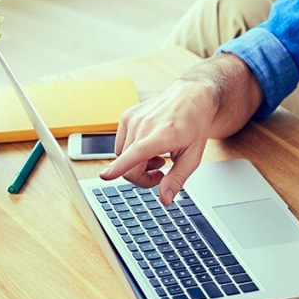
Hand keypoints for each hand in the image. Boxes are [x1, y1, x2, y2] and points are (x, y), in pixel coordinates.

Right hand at [99, 79, 216, 205]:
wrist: (190, 98)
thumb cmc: (194, 126)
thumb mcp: (193, 157)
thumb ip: (177, 180)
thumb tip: (164, 200)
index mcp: (164, 134)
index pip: (137, 152)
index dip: (120, 167)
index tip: (105, 176)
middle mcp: (145, 124)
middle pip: (129, 166)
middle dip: (142, 178)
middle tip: (161, 175)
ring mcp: (133, 118)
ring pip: (122, 157)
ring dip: (137, 165)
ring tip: (159, 158)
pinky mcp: (126, 116)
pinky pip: (120, 146)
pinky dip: (131, 152)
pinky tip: (149, 147)